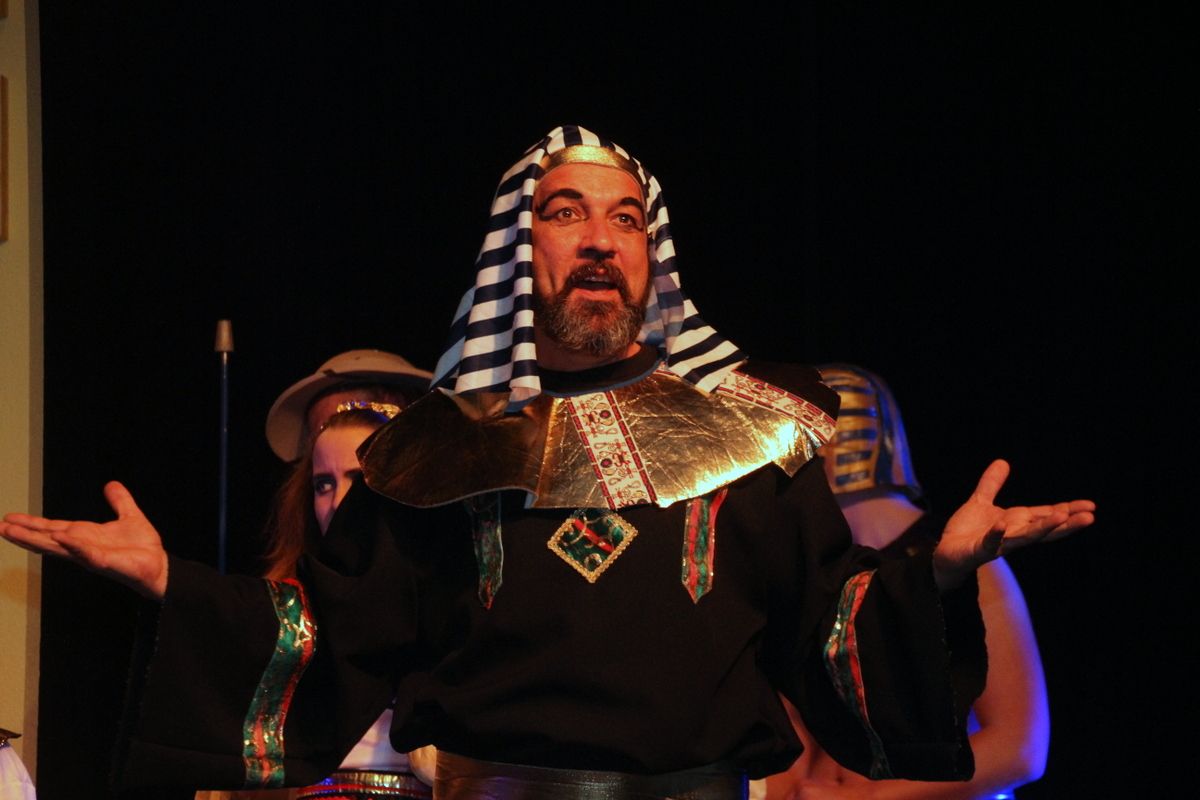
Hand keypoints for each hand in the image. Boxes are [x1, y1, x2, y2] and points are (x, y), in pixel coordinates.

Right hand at [1, 481, 168, 598]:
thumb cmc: (142, 547)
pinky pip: (87, 553)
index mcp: (84, 536)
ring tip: (13, 533)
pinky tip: (62, 538)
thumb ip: (119, 501)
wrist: (159, 565)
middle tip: (0, 527)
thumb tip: (111, 485)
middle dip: (24, 533)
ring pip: (58, 547)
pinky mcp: (105, 562)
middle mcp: (82, 547)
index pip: (52, 528)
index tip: (9, 518)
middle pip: (47, 539)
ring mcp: (91, 556)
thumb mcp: (129, 516)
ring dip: (37, 540)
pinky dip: (75, 545)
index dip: (32, 524)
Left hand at [933, 460, 1094, 590]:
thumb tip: (1002, 462)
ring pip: (1024, 537)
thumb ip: (991, 484)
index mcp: (1016, 522)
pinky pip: (990, 542)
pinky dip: (997, 535)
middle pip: (1044, 528)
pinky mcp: (979, 550)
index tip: (1090, 507)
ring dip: (1043, 528)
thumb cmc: (967, 531)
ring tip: (1061, 517)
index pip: (1046, 516)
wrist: (945, 553)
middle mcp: (1012, 534)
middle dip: (1066, 523)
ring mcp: (997, 544)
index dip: (1067, 511)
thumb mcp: (980, 502)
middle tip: (1090, 517)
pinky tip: (1003, 525)